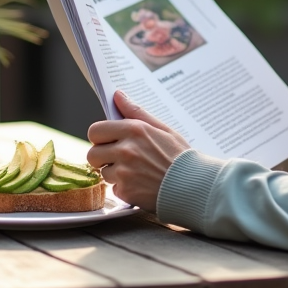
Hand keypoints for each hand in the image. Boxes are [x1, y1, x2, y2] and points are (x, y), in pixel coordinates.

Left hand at [87, 90, 190, 210]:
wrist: (194, 186)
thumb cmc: (180, 156)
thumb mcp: (162, 129)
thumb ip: (136, 112)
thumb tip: (118, 95)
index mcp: (133, 130)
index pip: (95, 131)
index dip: (100, 137)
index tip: (108, 141)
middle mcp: (125, 150)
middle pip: (92, 154)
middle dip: (102, 157)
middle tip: (118, 159)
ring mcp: (124, 172)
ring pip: (104, 173)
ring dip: (115, 174)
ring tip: (137, 172)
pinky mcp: (126, 192)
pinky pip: (115, 189)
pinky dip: (125, 188)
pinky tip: (141, 184)